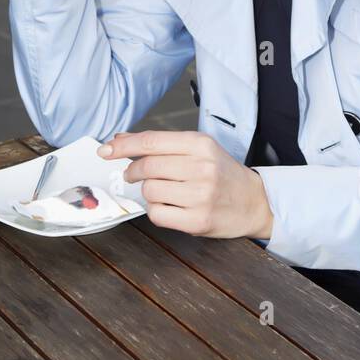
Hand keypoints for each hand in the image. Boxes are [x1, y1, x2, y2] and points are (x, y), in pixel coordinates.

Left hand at [97, 130, 273, 238]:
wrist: (255, 202)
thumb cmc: (222, 173)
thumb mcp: (198, 149)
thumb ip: (161, 144)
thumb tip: (120, 139)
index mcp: (200, 144)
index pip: (151, 142)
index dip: (123, 146)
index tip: (105, 151)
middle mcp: (202, 168)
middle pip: (146, 167)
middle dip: (132, 171)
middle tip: (133, 175)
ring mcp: (201, 196)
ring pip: (149, 191)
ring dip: (148, 192)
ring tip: (164, 192)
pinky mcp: (198, 220)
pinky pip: (157, 214)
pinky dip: (156, 210)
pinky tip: (170, 206)